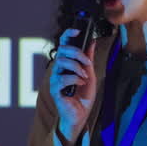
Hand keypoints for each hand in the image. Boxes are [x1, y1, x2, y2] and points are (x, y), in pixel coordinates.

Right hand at [50, 29, 97, 145]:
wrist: (81, 114)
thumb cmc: (84, 96)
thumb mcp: (90, 74)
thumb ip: (89, 59)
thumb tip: (91, 41)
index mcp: (66, 63)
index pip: (63, 44)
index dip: (68, 35)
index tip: (77, 31)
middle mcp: (58, 69)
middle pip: (61, 50)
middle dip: (76, 53)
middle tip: (87, 62)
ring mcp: (55, 79)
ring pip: (61, 62)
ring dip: (76, 67)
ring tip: (85, 77)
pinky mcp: (55, 89)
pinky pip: (62, 78)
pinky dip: (74, 79)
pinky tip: (80, 84)